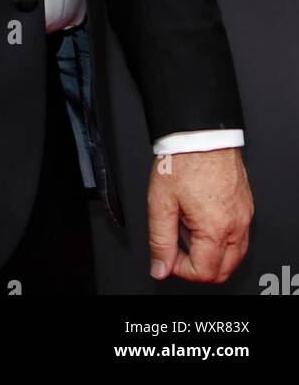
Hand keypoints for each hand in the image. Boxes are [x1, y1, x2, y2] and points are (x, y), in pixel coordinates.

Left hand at [147, 147, 253, 283]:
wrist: (200, 133)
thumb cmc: (182, 160)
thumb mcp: (160, 202)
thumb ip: (160, 240)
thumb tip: (161, 267)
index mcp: (215, 228)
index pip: (203, 272)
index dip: (180, 268)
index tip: (168, 254)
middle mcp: (236, 225)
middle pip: (223, 270)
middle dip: (198, 266)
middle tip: (177, 245)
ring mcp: (244, 216)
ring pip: (233, 256)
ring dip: (211, 253)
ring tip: (188, 228)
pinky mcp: (246, 206)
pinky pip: (239, 237)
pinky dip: (221, 239)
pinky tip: (201, 219)